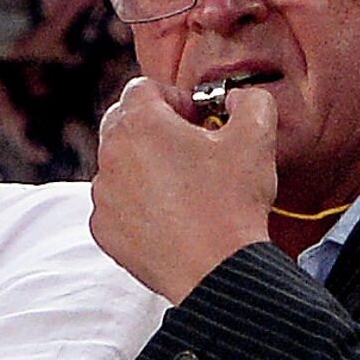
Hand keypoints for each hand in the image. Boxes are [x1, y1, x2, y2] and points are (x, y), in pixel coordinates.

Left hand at [90, 77, 277, 301]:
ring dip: (145, 166)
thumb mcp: (257, 136)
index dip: (175, 97)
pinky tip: (170, 215)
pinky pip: (117, 203)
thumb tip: (238, 100)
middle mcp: (110, 156)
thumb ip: (249, 101)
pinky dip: (137, 203)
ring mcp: (103, 196)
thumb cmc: (232, 203)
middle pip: (124, 123)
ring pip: (119, 165)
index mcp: (139, 124)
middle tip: (190, 148)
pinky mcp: (104, 230)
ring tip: (184, 185)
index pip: (144, 88)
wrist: (216, 271)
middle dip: (155, 127)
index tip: (198, 119)